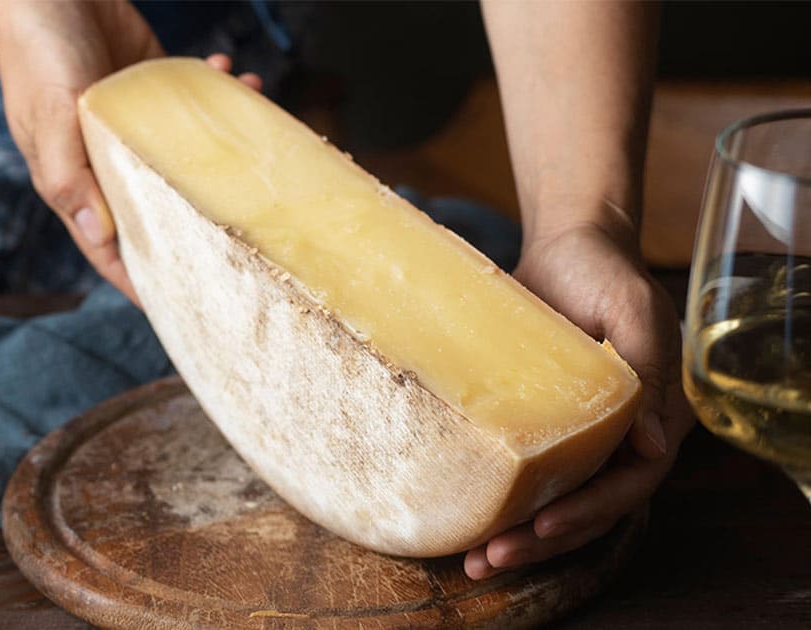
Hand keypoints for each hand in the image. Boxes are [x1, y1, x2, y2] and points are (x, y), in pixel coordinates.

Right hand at [0, 1, 259, 303]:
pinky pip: (194, 104)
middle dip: (204, 221)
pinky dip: (219, 91)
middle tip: (254, 232)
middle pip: (161, 209)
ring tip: (256, 122)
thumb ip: (72, 176)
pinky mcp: (152, 88)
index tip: (183, 307)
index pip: (112, 247)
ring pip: (188, 155)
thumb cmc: (36, 53)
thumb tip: (99, 234)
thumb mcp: (49, 117)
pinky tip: (234, 73)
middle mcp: (110, 161)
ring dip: (225, 147)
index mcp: (79, 180)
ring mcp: (134, 126)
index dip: (144, 280)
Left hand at [464, 223, 695, 578]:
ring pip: (557, 500)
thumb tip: (651, 444)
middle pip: (591, 507)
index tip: (542, 525)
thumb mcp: (634, 309)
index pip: (630, 483)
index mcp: (656, 417)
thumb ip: (646, 368)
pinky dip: (502, 502)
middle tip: (493, 558)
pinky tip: (466, 522)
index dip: (589, 512)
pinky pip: (528, 475)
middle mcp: (622, 438)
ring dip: (520, 535)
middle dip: (544, 540)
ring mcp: (583, 437)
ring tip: (475, 561)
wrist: (566, 247)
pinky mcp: (544, 428)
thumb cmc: (605, 271)